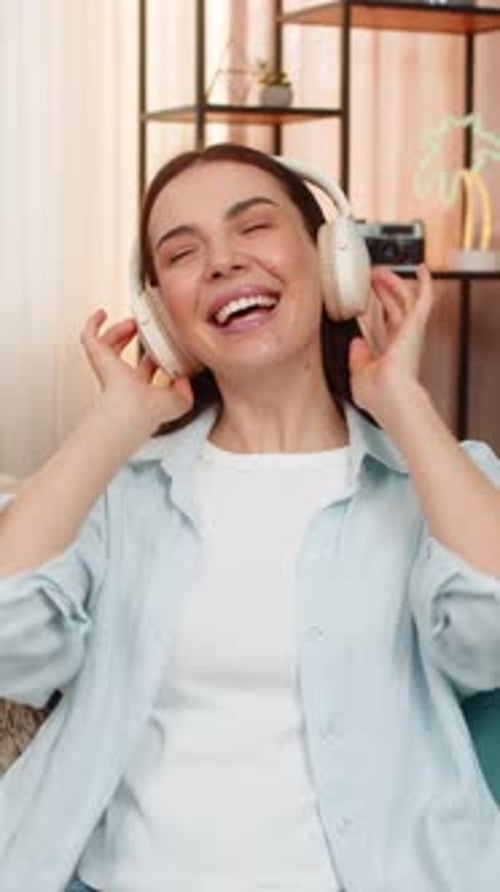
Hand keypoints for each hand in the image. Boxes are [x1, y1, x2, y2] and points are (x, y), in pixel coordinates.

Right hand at [81, 309, 193, 433]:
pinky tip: (102, 314)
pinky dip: (93, 323)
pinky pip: (89, 336)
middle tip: (142, 330)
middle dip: (133, 342)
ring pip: (108, 346)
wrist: (130, 408)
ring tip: (131, 323)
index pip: (144, 371)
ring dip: (120, 331)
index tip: (160, 349)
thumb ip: (185, 391)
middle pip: (124, 356)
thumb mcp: (177, 402)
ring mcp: (107, 366)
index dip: (152, 359)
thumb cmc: (147, 410)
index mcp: (139, 388)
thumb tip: (185, 381)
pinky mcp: (97, 355)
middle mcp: (121, 378)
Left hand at [349, 264, 433, 419]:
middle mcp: (402, 343)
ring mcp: (410, 333)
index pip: (384, 328)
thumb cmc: (378, 394)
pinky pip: (424, 299)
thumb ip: (357, 357)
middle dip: (383, 293)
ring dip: (394, 284)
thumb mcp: (358, 374)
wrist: (391, 395)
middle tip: (373, 279)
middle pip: (394, 310)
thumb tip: (356, 343)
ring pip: (405, 301)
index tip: (366, 302)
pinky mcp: (416, 325)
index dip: (375, 313)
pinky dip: (425, 284)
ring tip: (382, 271)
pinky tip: (422, 270)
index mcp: (389, 354)